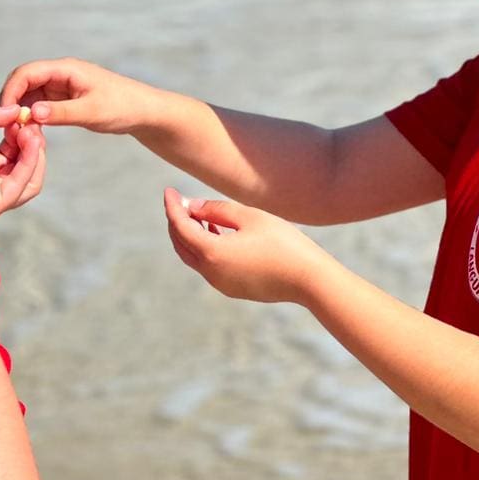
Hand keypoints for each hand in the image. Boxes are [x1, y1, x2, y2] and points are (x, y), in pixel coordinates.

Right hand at [0, 58, 155, 135]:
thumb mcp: (92, 112)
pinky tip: (33, 132)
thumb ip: (61, 113)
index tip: (7, 116)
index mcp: (66, 69)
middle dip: (13, 102)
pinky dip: (33, 116)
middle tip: (10, 128)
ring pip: (30, 94)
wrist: (144, 112)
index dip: (11, 91)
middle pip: (23, 82)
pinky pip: (40, 104)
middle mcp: (60, 74)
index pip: (26, 72)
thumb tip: (32, 113)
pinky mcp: (64, 98)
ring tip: (20, 133)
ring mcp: (61, 86)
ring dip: (22, 111)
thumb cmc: (123, 107)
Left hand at [0, 104, 46, 224]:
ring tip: (31, 130)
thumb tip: (14, 111)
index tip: (20, 114)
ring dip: (35, 153)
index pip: (9, 157)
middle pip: (21, 169)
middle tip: (30, 121)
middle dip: (31, 143)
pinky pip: (20, 185)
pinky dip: (30, 162)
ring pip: (28, 181)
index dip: (19, 135)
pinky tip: (29, 139)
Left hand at [163, 187, 325, 304]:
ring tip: (196, 214)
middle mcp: (211, 273)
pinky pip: (209, 266)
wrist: (309, 279)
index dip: (172, 206)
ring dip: (190, 236)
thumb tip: (192, 208)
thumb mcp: (250, 217)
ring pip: (194, 257)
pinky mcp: (233, 289)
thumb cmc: (282, 242)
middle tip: (179, 202)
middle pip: (181, 245)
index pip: (180, 226)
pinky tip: (215, 233)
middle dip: (176, 222)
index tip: (169, 191)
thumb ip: (216, 210)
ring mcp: (221, 284)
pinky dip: (204, 248)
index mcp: (212, 253)